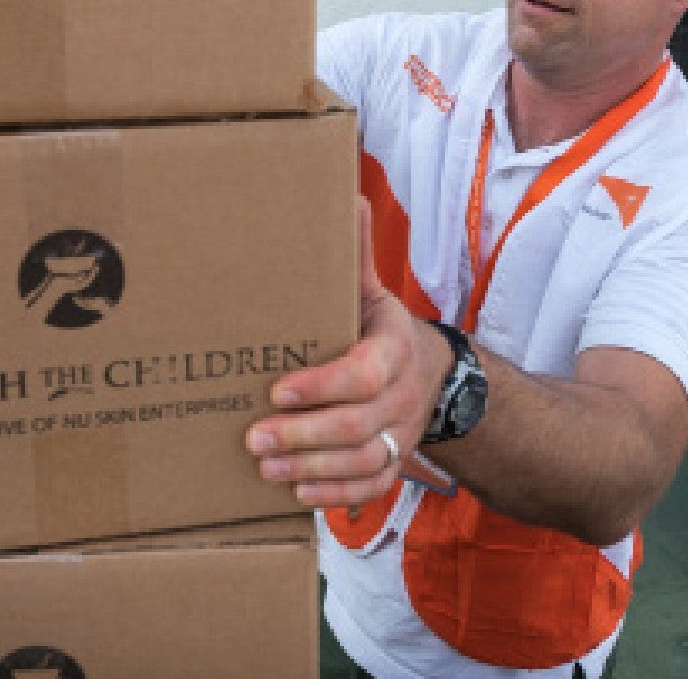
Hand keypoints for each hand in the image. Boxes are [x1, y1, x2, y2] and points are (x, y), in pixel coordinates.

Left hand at [245, 197, 450, 505]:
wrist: (433, 374)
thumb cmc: (382, 327)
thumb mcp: (372, 290)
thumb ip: (354, 252)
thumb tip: (347, 193)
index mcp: (394, 347)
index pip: (364, 373)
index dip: (322, 386)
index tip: (277, 390)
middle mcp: (401, 394)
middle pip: (357, 423)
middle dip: (304, 435)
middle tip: (254, 438)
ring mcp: (400, 432)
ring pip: (362, 459)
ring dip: (311, 468)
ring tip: (264, 466)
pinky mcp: (394, 460)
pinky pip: (372, 486)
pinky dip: (336, 494)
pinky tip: (297, 491)